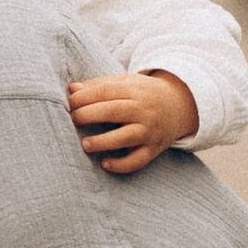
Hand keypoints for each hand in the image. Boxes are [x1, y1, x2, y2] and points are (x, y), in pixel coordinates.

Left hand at [68, 70, 197, 172]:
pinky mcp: (154, 149)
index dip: (85, 97)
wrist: (178, 105)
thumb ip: (99, 85)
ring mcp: (150, 131)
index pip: (106, 91)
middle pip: (114, 111)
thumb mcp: (125, 82)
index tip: (69, 102)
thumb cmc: (141, 93)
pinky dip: (122, 165)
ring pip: (127, 137)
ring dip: (104, 141)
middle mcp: (144, 110)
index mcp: (134, 90)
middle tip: (73, 119)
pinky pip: (138, 160)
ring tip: (85, 144)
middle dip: (90, 115)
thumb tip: (72, 89)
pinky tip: (105, 164)